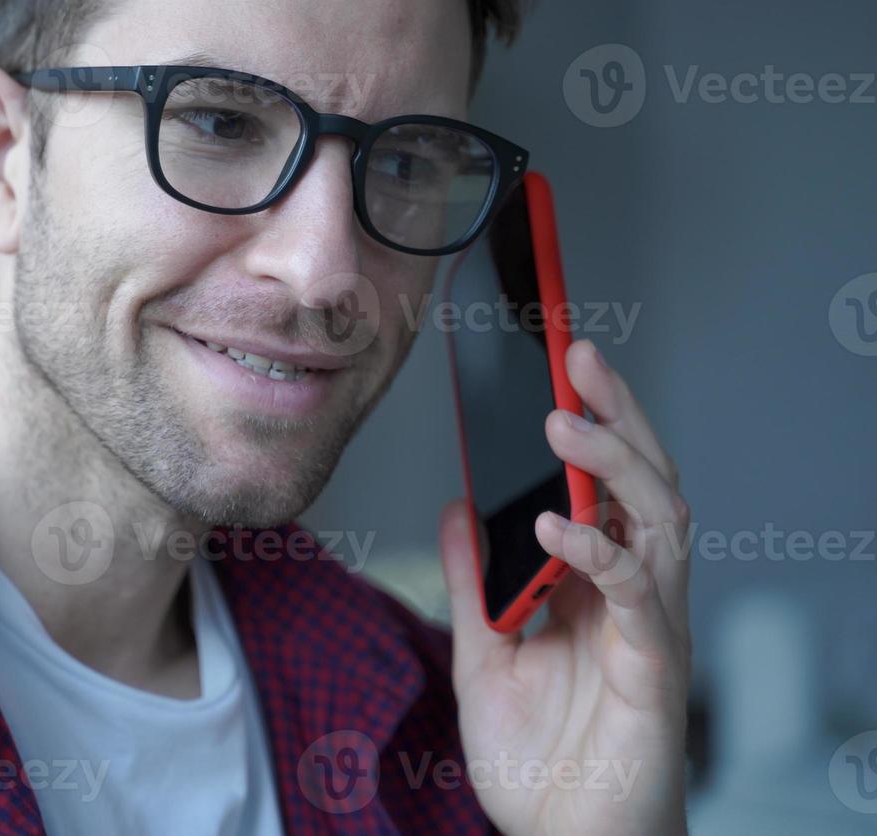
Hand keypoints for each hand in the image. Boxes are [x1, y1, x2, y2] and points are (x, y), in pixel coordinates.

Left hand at [438, 339, 690, 835]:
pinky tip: (557, 528)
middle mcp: (634, 594)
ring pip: (660, 519)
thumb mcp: (483, 653)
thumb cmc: (541, 760)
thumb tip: (458, 507)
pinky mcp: (653, 670)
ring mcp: (650, 627)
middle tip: (579, 358)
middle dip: (618, 413)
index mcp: (597, 584)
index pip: (607, 483)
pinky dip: (603, 554)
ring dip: (612, 465)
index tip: (561, 362)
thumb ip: (474, 581)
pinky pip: (639, 597)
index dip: (595, 420)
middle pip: (647, 481)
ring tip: (563, 421)